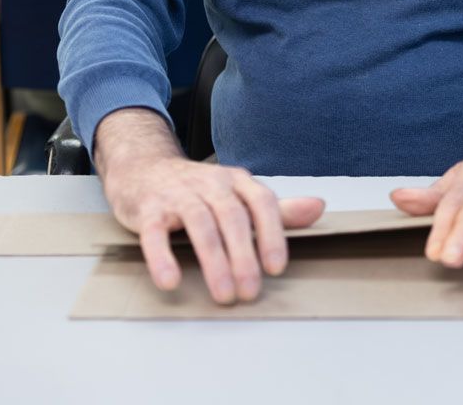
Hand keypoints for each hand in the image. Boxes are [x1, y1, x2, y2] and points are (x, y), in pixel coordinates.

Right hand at [95, 109, 324, 304]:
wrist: (143, 168)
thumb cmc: (197, 190)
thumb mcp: (239, 195)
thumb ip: (277, 209)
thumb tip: (318, 208)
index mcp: (236, 181)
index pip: (262, 202)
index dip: (272, 234)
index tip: (276, 268)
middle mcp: (210, 183)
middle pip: (232, 217)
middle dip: (243, 256)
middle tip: (250, 291)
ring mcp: (178, 194)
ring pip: (199, 224)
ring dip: (213, 261)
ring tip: (223, 294)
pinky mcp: (148, 209)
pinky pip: (155, 232)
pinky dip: (161, 256)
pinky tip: (170, 281)